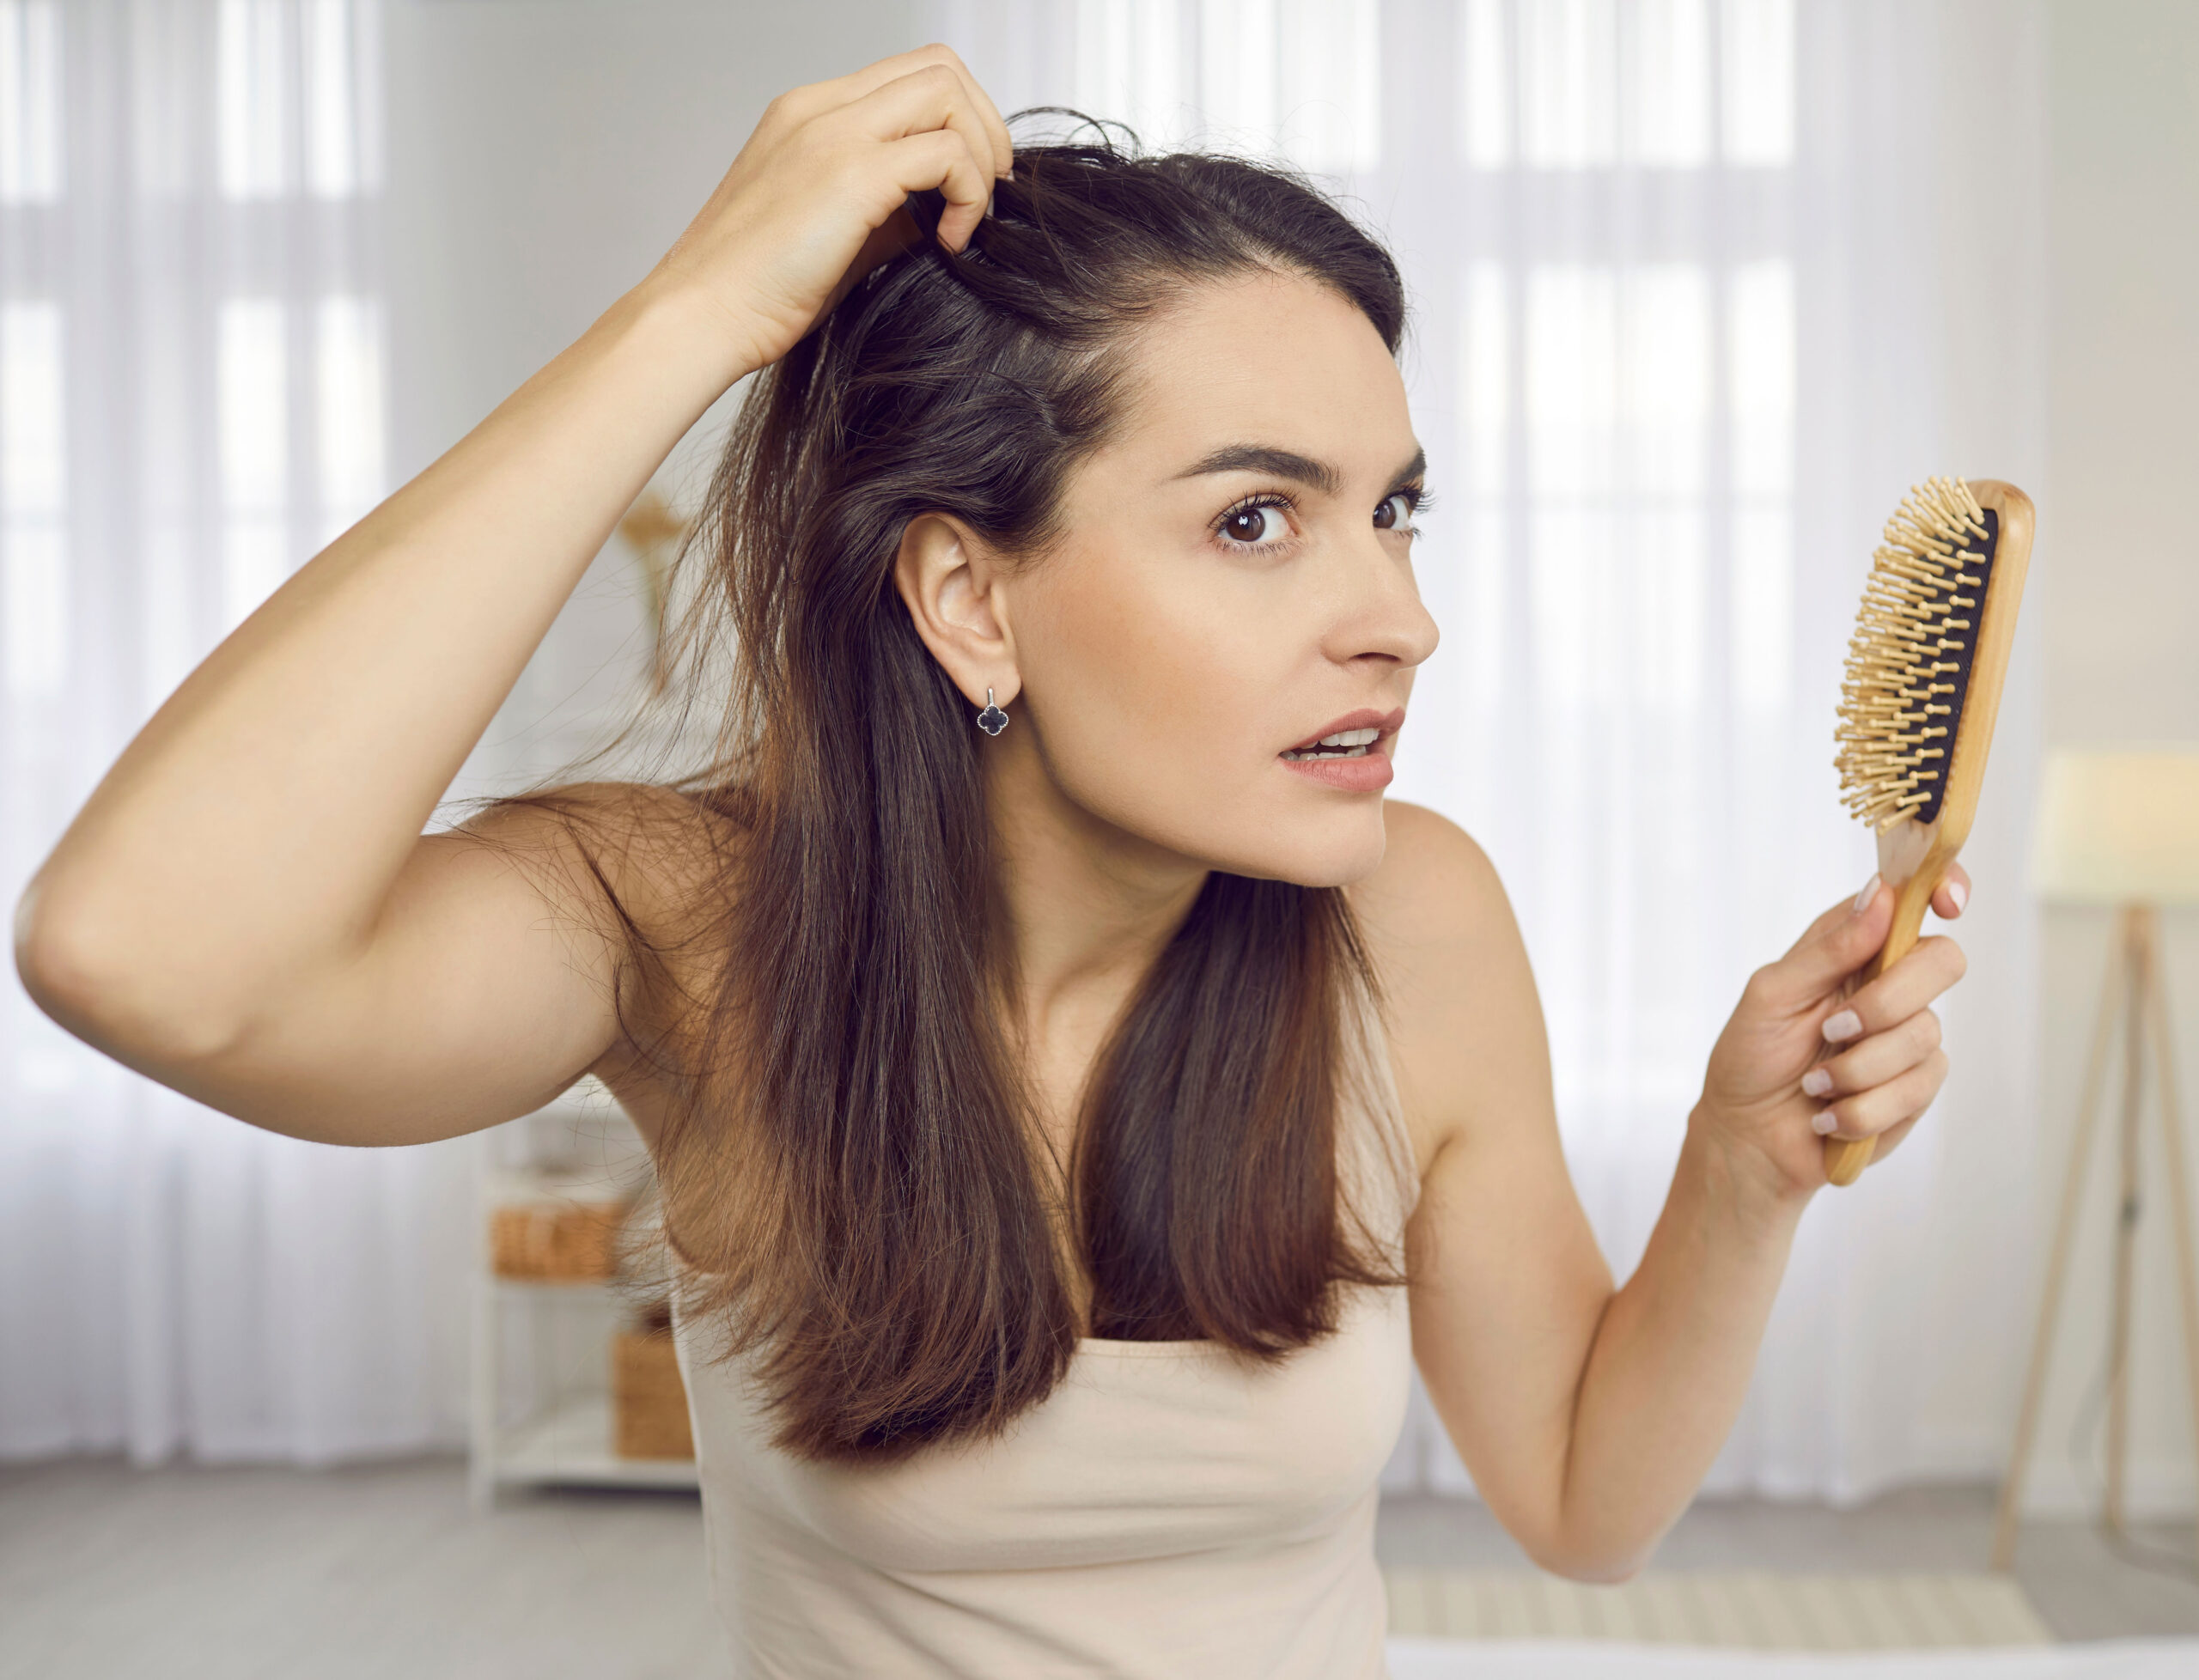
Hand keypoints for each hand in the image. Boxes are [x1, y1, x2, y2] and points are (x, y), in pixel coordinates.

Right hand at [640, 45, 1014, 380]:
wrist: (702, 316)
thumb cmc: (755, 291)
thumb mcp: (833, 235)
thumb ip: (886, 211)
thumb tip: (941, 214)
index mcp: (810, 115)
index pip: (910, 74)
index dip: (959, 118)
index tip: (970, 180)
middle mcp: (821, 110)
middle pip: (939, 67)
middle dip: (984, 126)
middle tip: (988, 192)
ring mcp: (833, 134)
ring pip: (947, 93)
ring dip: (979, 156)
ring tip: (967, 220)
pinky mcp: (851, 174)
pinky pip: (946, 154)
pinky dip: (968, 197)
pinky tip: (948, 243)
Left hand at [1693, 864, 1971, 1201]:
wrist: (1750, 1138)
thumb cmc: (1751, 1058)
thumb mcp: (1772, 995)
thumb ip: (1827, 950)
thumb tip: (1880, 895)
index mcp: (1854, 948)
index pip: (1912, 901)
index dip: (1942, 888)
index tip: (1946, 904)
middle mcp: (1889, 984)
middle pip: (1942, 962)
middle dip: (1887, 1001)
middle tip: (1834, 1029)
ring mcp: (1908, 1036)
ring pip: (1925, 1034)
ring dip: (1856, 1068)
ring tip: (1814, 1084)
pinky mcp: (1916, 1087)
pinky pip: (1916, 1087)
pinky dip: (1861, 1107)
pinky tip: (1828, 1114)